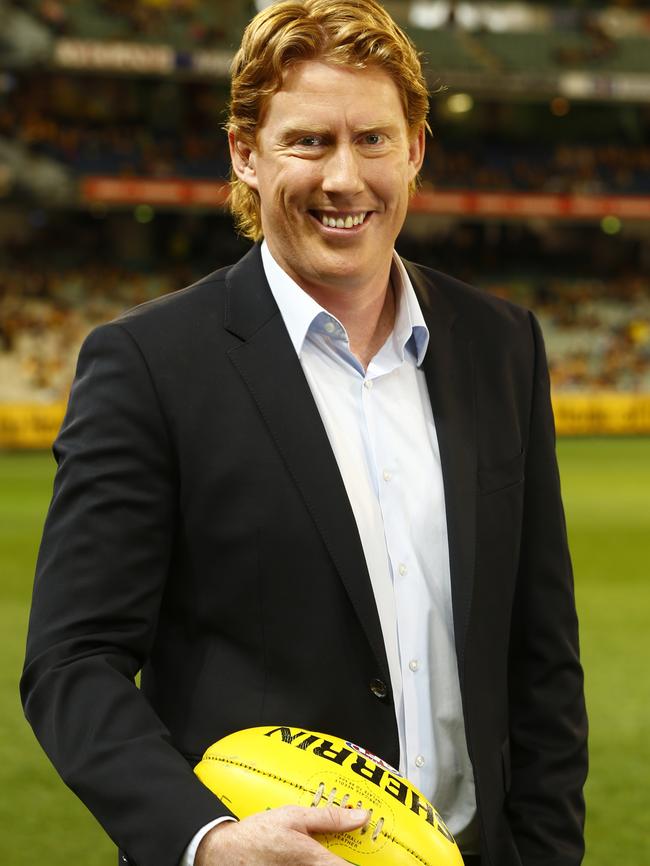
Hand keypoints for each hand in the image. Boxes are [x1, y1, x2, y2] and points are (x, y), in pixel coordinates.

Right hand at [195, 804, 368, 864]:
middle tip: (357, 849)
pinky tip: (320, 853)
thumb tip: (360, 816)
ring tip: (338, 851)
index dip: (368, 862)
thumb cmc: (257, 835)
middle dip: (351, 859)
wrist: (226, 854)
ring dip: (336, 860)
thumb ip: (329, 817)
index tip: (384, 857)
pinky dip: (322, 863)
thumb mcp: (294, 816)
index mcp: (316, 861)